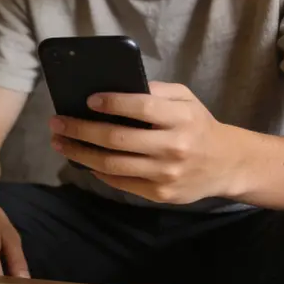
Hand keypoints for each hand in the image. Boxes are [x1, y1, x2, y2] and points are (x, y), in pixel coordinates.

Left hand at [49, 81, 237, 204]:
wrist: (226, 164)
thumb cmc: (198, 125)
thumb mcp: (186, 99)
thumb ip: (156, 92)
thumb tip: (115, 89)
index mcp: (181, 118)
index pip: (142, 108)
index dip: (112, 103)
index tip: (88, 100)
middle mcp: (173, 147)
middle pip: (117, 139)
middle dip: (81, 129)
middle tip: (57, 122)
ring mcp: (165, 174)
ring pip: (112, 164)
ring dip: (79, 153)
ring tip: (60, 142)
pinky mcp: (160, 195)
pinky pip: (120, 182)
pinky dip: (97, 171)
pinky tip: (83, 160)